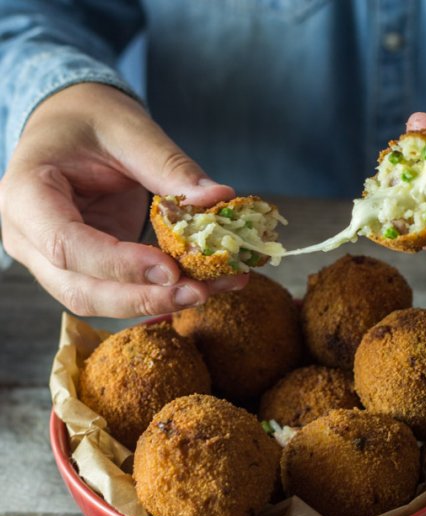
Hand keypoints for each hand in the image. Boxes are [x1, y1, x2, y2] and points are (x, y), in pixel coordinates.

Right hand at [0, 83, 246, 316]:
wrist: (73, 126)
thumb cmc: (91, 120)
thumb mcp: (130, 131)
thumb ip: (170, 167)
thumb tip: (218, 198)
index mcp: (26, 193)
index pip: (66, 244)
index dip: (120, 265)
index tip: (171, 269)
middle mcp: (28, 236)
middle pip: (80, 289)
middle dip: (143, 297)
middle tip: (199, 291)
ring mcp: (51, 258)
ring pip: (97, 301)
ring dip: (153, 302)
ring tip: (207, 289)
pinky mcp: (81, 266)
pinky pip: (114, 292)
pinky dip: (154, 293)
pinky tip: (195, 285)